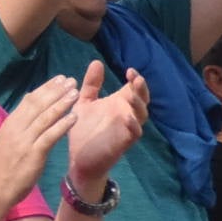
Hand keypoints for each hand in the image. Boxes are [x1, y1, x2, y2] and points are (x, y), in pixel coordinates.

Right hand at [0, 74, 81, 204]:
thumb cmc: (4, 167)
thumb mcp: (6, 140)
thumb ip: (18, 125)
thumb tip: (28, 107)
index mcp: (10, 124)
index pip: (29, 101)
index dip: (45, 89)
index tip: (58, 79)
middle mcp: (16, 129)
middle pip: (37, 105)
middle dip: (55, 91)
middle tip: (69, 80)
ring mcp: (24, 141)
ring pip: (45, 118)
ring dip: (61, 104)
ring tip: (75, 93)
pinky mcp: (33, 154)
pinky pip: (50, 136)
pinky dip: (62, 125)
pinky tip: (74, 117)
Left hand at [64, 62, 147, 188]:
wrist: (79, 158)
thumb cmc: (84, 129)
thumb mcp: (84, 102)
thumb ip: (91, 84)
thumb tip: (97, 62)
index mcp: (119, 103)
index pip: (133, 88)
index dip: (135, 79)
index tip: (130, 70)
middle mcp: (126, 114)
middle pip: (142, 99)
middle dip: (141, 88)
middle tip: (135, 77)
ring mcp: (127, 128)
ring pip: (141, 115)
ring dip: (138, 103)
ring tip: (131, 94)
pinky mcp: (124, 142)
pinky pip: (134, 133)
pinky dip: (133, 125)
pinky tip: (128, 117)